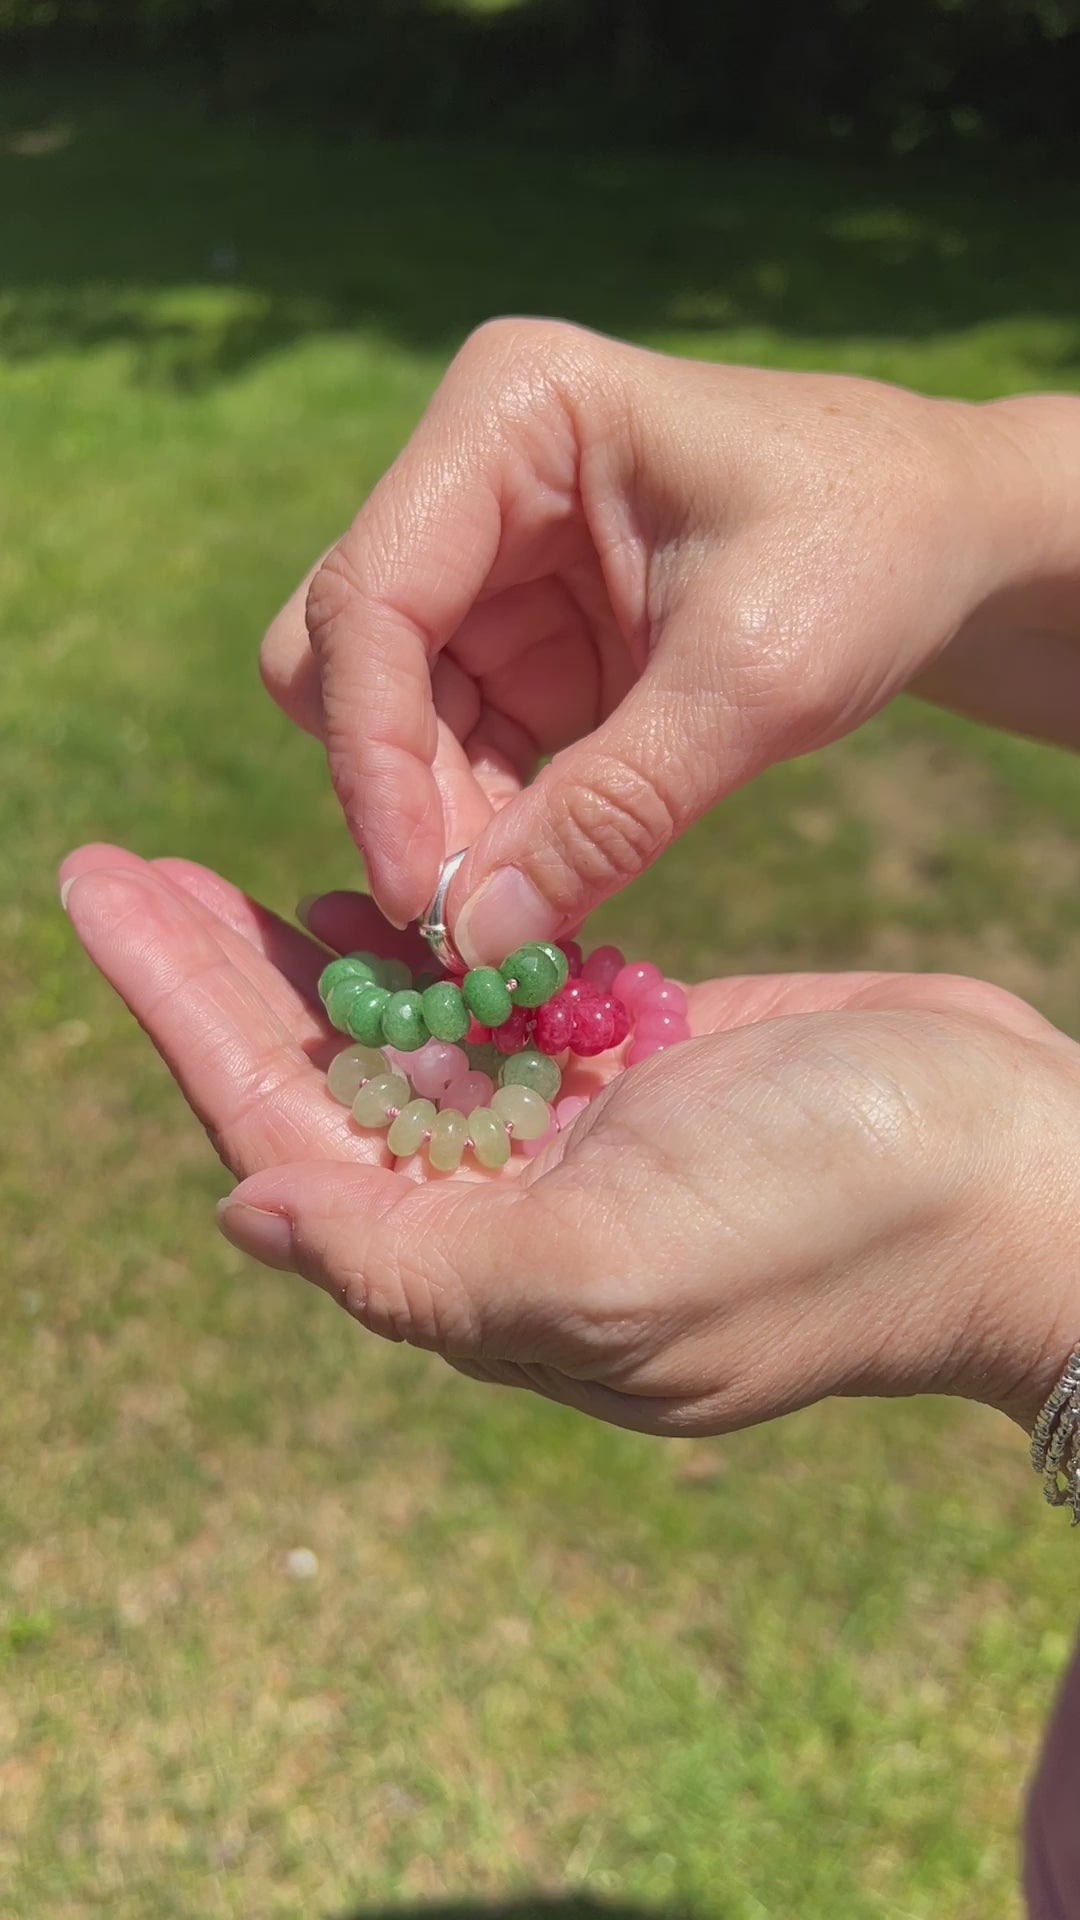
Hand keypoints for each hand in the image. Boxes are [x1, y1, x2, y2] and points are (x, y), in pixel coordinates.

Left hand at [61, 843, 1079, 1437]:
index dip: (186, 1015)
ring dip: (307, 959)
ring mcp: (581, 1132)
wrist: (1019, 1180)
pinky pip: (502, 1007)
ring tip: (212, 877)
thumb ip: (420, 1260)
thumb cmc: (832, 1223)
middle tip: (119, 866)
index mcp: (482, 1264)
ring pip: (401, 1040)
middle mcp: (512, 1205)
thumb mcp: (614, 1267)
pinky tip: (367, 902)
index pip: (283, 1131)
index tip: (106, 897)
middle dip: (217, 973)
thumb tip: (244, 1212)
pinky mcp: (646, 1061)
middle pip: (322, 1080)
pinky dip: (432, 951)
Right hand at [261, 320, 1079, 961]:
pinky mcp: (516, 636)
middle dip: (404, 794)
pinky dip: (486, 824)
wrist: (949, 540)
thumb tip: (478, 943)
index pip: (371, 598)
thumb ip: (612, 811)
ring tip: (530, 912)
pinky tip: (546, 882)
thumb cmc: (873, 555)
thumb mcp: (754, 683)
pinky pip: (452, 749)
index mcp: (511, 414)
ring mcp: (486, 559)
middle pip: (351, 658)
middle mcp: (470, 476)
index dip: (372, 758)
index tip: (417, 897)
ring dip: (445, 823)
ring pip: (389, 717)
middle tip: (480, 921)